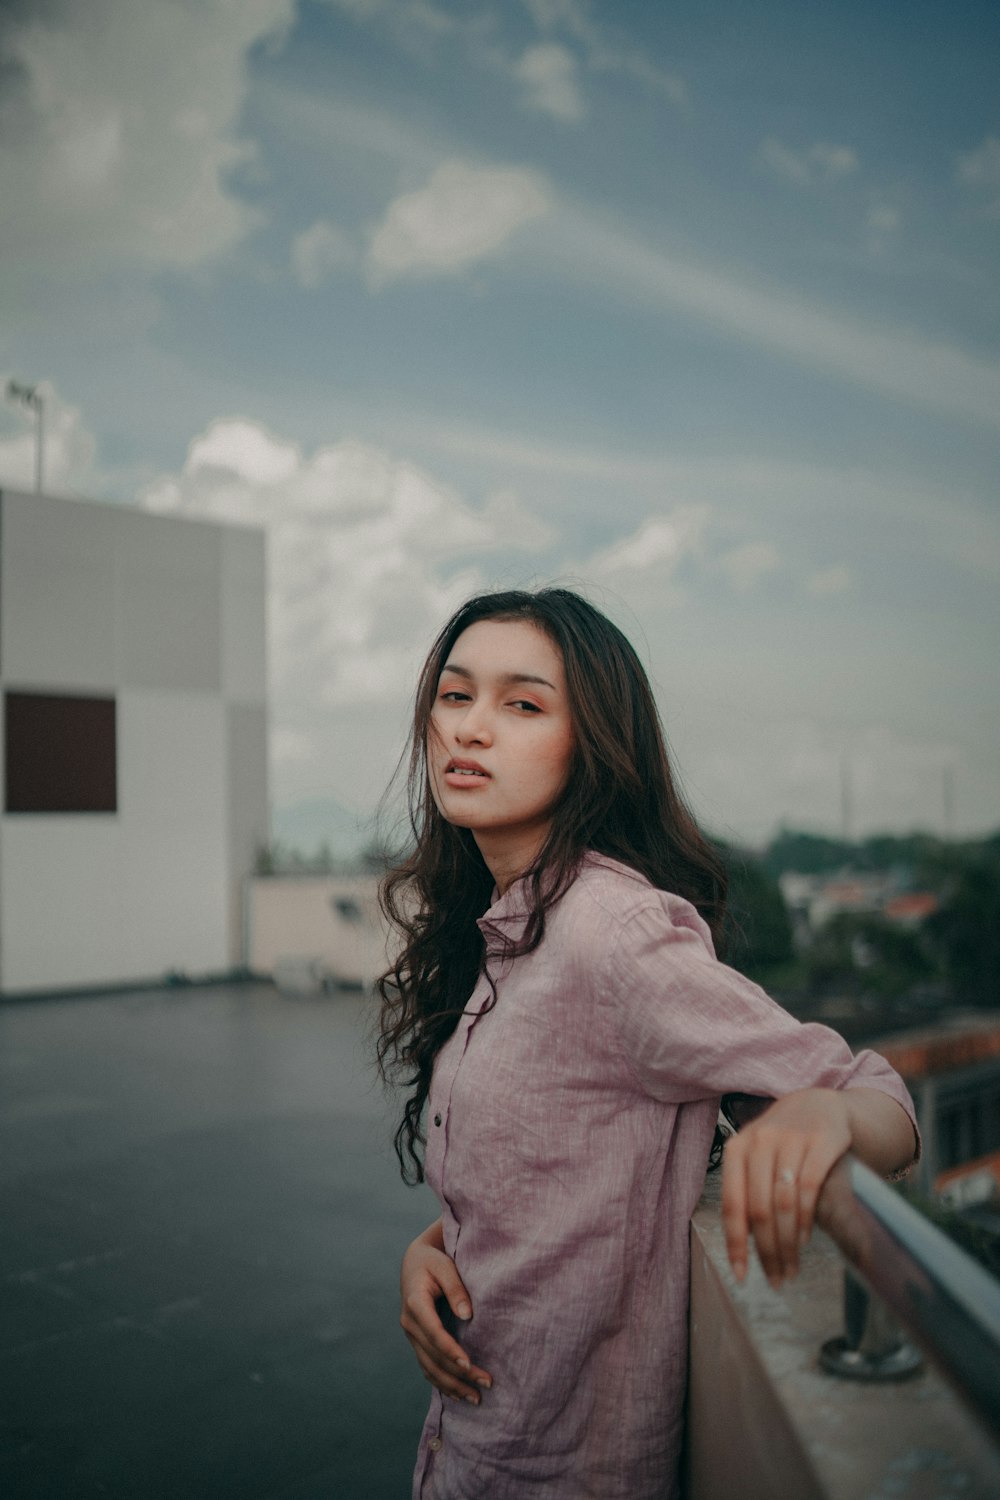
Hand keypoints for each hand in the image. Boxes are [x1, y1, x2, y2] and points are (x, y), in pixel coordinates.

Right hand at [400, 1220, 492, 1404]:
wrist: (414, 1263)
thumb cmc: (434, 1261)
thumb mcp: (445, 1266)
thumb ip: (456, 1288)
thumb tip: (468, 1315)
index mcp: (415, 1302)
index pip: (433, 1332)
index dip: (450, 1350)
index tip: (469, 1365)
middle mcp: (409, 1323)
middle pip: (433, 1356)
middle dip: (459, 1373)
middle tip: (486, 1384)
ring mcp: (411, 1335)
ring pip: (429, 1367)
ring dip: (452, 1385)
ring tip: (476, 1399)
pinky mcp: (416, 1341)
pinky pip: (427, 1367)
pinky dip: (442, 1383)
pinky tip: (458, 1394)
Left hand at [721, 1088, 851, 1288]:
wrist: (820, 1104)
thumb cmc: (783, 1142)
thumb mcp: (757, 1158)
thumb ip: (749, 1192)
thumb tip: (744, 1248)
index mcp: (737, 1149)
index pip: (731, 1204)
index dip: (736, 1244)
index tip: (741, 1276)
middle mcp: (760, 1142)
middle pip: (759, 1208)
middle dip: (767, 1250)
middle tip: (777, 1279)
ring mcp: (791, 1139)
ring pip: (783, 1202)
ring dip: (787, 1243)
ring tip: (792, 1267)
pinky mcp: (822, 1141)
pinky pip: (809, 1187)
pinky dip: (806, 1219)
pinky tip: (805, 1239)